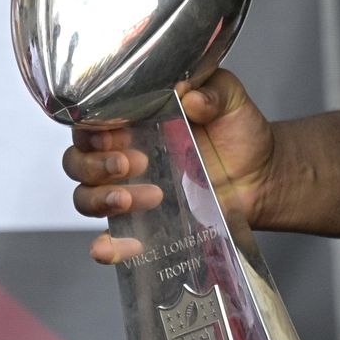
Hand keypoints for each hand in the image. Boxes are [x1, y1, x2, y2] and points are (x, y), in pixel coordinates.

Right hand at [62, 69, 274, 263]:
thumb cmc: (238, 130)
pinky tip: (116, 247)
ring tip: (141, 198)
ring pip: (85, 197)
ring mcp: (129, 190)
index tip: (121, 134)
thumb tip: (189, 95)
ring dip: (102, 200)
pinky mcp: (142, 223)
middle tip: (135, 163)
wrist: (261, 174)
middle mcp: (122, 154)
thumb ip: (212, 92)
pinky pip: (109, 240)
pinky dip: (105, 247)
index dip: (94, 130)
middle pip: (77, 162)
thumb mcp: (229, 99)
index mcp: (134, 119)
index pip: (90, 122)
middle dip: (96, 165)